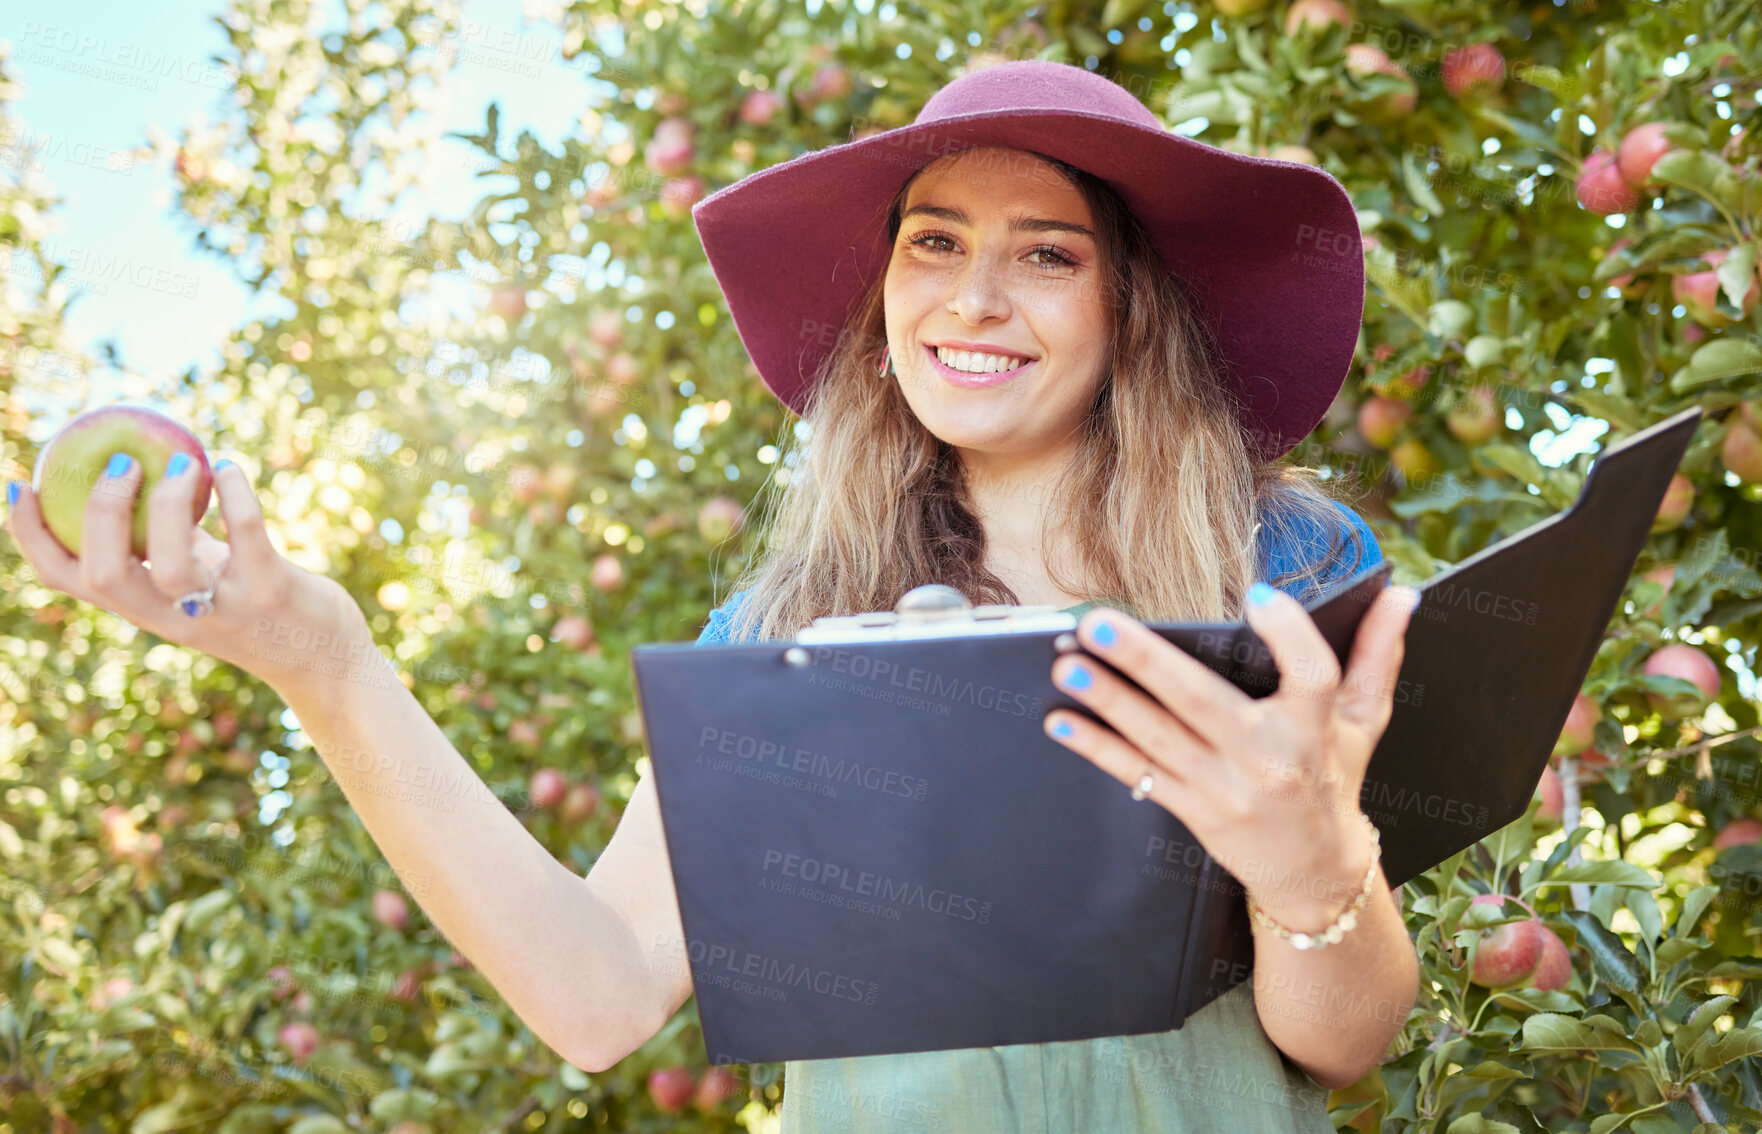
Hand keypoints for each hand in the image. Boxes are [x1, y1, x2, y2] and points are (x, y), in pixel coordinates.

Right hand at [6, 455, 371, 700]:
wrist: (325, 660)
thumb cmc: (254, 604)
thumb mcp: (201, 577)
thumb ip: (166, 542)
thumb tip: (134, 474)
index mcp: (145, 609)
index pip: (68, 581)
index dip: (32, 538)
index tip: (20, 486)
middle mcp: (174, 617)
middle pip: (105, 576)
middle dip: (99, 515)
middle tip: (120, 463)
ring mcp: (223, 609)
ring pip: (174, 566)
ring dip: (169, 505)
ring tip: (184, 463)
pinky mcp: (272, 593)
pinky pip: (246, 537)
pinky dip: (235, 495)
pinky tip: (229, 465)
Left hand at [1042, 581, 1420, 927]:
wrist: (1315, 872)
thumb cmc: (1335, 776)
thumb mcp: (1362, 720)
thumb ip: (1376, 654)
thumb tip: (1400, 594)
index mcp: (1315, 728)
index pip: (1312, 676)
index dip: (1289, 635)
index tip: (1258, 596)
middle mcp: (1268, 760)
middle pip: (1203, 703)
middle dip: (1146, 663)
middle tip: (1097, 625)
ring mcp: (1225, 790)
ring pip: (1159, 739)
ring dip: (1108, 702)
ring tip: (1066, 666)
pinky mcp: (1193, 811)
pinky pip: (1138, 775)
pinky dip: (1096, 749)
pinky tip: (1059, 721)